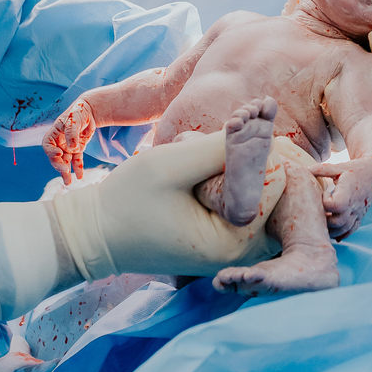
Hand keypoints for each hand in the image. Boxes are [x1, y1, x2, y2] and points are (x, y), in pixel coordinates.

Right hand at [0, 131, 289, 320]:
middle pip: (277, 186)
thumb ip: (221, 146)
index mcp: (238, 243)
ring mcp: (239, 245)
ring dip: (240, 159)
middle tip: (232, 128)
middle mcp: (247, 251)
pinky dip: (230, 171)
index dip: (262, 145)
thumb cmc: (126, 201)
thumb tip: (266, 120)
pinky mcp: (228, 233)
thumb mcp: (172, 165)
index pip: (278, 182)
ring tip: (203, 148)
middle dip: (253, 153)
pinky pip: (246, 194)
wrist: (93, 233)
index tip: (235, 121)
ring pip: (262, 186)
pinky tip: (201, 159)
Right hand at [43, 96, 96, 183]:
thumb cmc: (78, 112)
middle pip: (55, 157)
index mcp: (54, 134)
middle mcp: (59, 142)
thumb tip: (72, 147)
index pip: (47, 145)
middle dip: (59, 165)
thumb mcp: (73, 120)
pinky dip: (78, 168)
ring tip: (68, 182)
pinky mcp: (77, 149)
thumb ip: (72, 133)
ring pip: (65, 161)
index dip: (50, 152)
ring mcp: (68, 146)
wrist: (90, 111)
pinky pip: (76, 160)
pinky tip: (80, 176)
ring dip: (66, 172)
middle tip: (65, 171)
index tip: (58, 154)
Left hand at [310, 155, 371, 237]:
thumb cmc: (354, 169)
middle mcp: (354, 205)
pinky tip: (330, 231)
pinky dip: (339, 233)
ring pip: (343, 229)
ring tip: (320, 220)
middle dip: (324, 220)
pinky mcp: (359, 218)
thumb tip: (301, 169)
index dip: (326, 203)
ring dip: (329, 229)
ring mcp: (358, 213)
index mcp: (348, 191)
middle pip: (338, 222)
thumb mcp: (338, 167)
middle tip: (317, 211)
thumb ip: (320, 169)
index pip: (336, 205)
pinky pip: (350, 231)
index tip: (323, 194)